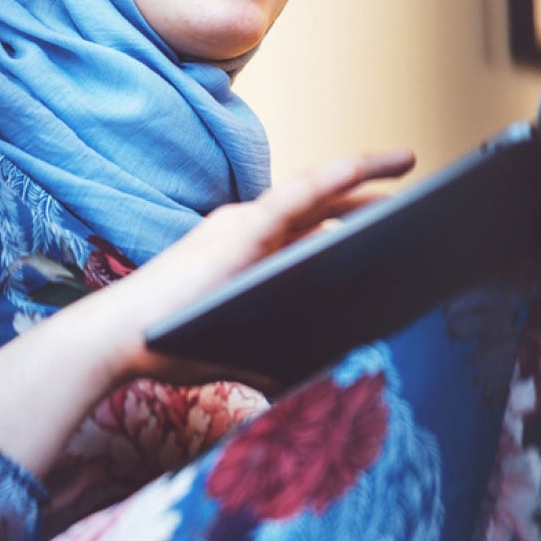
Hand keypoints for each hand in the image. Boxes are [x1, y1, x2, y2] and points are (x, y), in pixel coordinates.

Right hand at [0, 150, 413, 475]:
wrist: (123, 339)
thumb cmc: (174, 346)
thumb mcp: (245, 351)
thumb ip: (281, 357)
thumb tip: (323, 374)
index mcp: (251, 250)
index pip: (312, 225)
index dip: (353, 215)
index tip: (393, 219)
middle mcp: (251, 228)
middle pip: (324, 203)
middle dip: (370, 195)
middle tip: (417, 190)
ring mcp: (247, 224)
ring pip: (318, 191)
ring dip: (365, 178)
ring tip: (406, 165)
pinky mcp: (242, 228)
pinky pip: (299, 195)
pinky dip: (336, 179)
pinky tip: (370, 169)